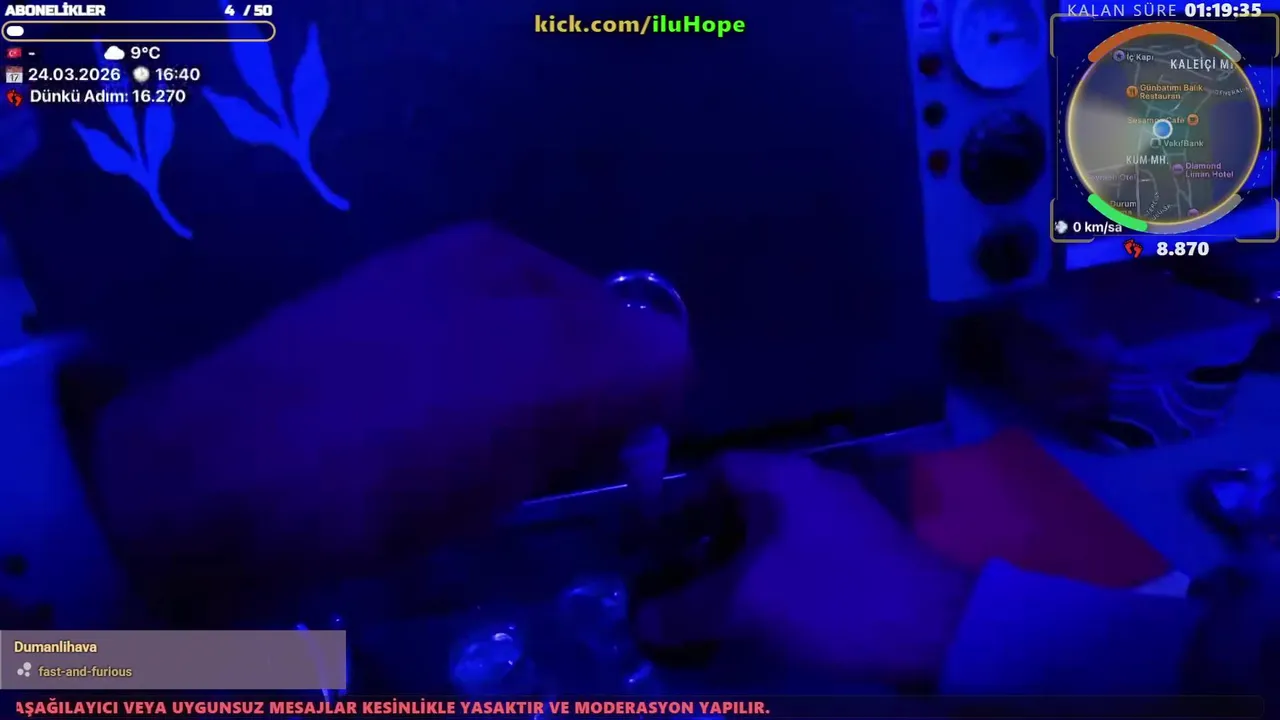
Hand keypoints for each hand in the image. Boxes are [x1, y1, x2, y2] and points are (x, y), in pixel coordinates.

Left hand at [90, 223, 687, 612]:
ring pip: (512, 404)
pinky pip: (450, 427)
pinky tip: (410, 486)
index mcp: (505, 261)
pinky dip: (457, 459)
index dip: (634, 405)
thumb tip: (674, 362)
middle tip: (526, 481)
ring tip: (459, 490)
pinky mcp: (356, 386)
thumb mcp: (534, 389)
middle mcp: (455, 279)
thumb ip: (629, 361)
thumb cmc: (389, 436)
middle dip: (569, 429)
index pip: (629, 329)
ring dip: (512, 451)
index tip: (604, 470)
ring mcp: (399, 330)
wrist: (208, 484)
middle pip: (571, 365)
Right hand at [634, 452, 974, 683]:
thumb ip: (687, 609)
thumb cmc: (833, 598)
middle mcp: (815, 484)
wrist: (936, 628)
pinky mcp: (865, 550)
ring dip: (738, 559)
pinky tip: (762, 610)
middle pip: (742, 499)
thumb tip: (643, 619)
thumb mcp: (748, 604)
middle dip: (704, 535)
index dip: (678, 498)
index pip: (716, 468)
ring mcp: (845, 517)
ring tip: (711, 597)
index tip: (656, 536)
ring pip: (773, 529)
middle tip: (676, 571)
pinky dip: (772, 573)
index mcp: (784, 477)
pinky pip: (801, 551)